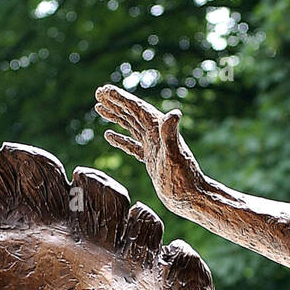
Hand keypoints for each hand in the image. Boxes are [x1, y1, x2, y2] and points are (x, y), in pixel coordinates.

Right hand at [95, 84, 206, 211]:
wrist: (191, 199)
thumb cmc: (183, 180)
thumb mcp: (174, 156)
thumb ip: (171, 135)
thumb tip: (174, 113)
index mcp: (160, 131)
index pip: (137, 109)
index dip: (120, 98)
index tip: (104, 90)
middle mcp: (157, 136)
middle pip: (132, 114)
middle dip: (115, 103)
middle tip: (98, 93)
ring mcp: (154, 148)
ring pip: (131, 127)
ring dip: (116, 116)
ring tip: (99, 108)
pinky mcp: (151, 161)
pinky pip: (132, 146)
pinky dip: (120, 139)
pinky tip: (109, 135)